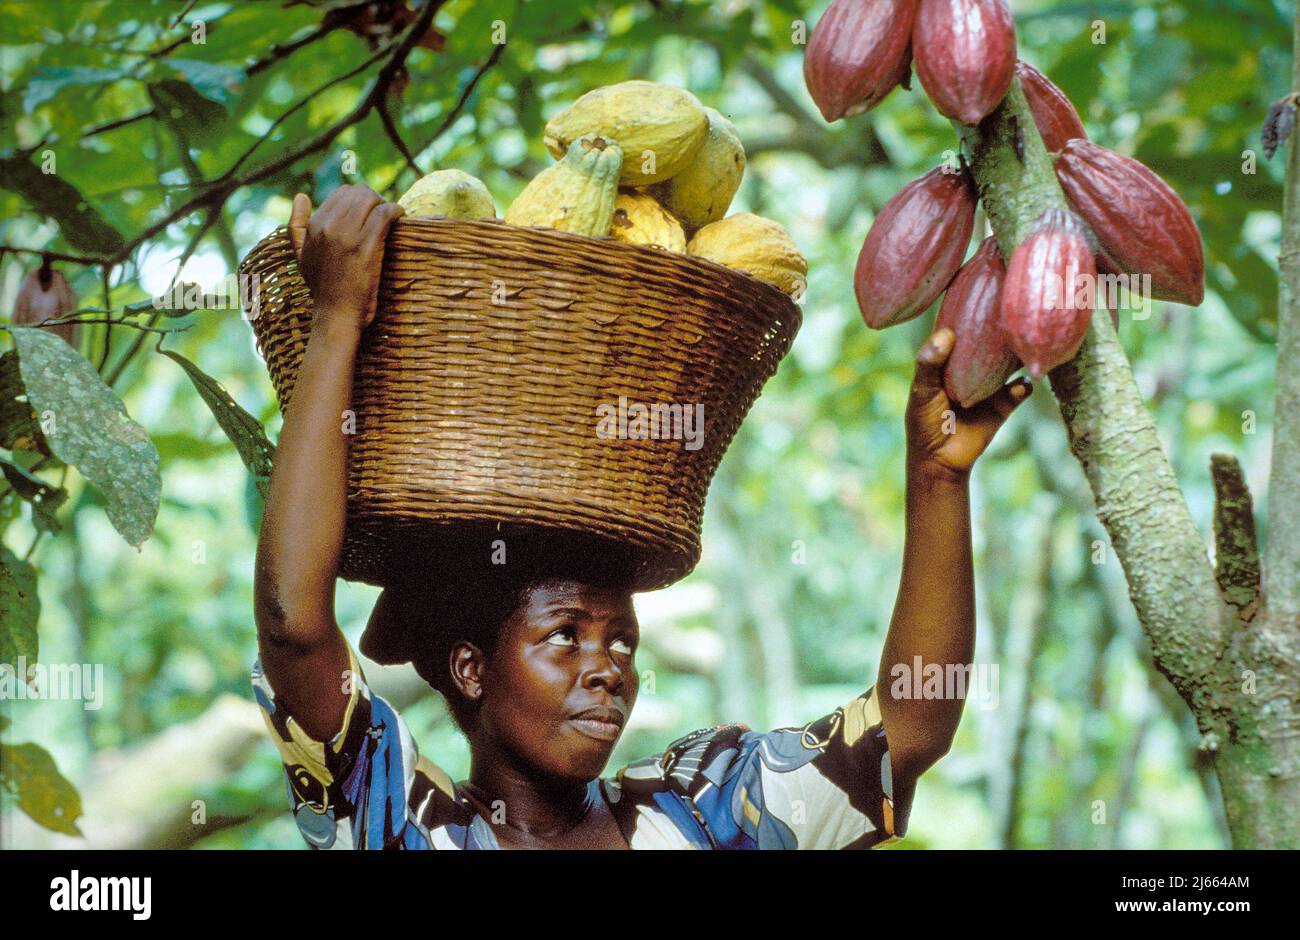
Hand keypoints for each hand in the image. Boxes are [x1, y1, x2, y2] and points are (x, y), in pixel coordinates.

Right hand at [288, 184, 403, 333]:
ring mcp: (347, 235)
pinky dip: (396, 211)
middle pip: (359, 193)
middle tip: (384, 213)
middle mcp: (329, 226)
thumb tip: (301, 196)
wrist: (336, 314)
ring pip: (372, 200)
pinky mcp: (366, 245)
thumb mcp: (301, 255)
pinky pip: (385, 214)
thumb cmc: (322, 288)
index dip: (361, 199)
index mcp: (315, 226)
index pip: (343, 193)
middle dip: (375, 200)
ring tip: (393, 216)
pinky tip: (400, 217)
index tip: (371, 211)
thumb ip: (297, 225)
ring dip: (386, 205)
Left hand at [905, 328, 1031, 481]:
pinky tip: (1023, 382)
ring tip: (1027, 342)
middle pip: (991, 344)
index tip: (984, 292)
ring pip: (1009, 364)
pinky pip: (1019, 390)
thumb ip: (929, 363)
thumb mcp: (921, 391)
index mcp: (950, 362)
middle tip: (1014, 313)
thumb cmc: (924, 423)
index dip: (972, 315)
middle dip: (1002, 331)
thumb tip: (946, 334)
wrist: (939, 461)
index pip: (963, 332)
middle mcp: (973, 369)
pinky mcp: (1004, 404)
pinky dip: (1023, 385)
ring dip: (1019, 355)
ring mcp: (991, 386)